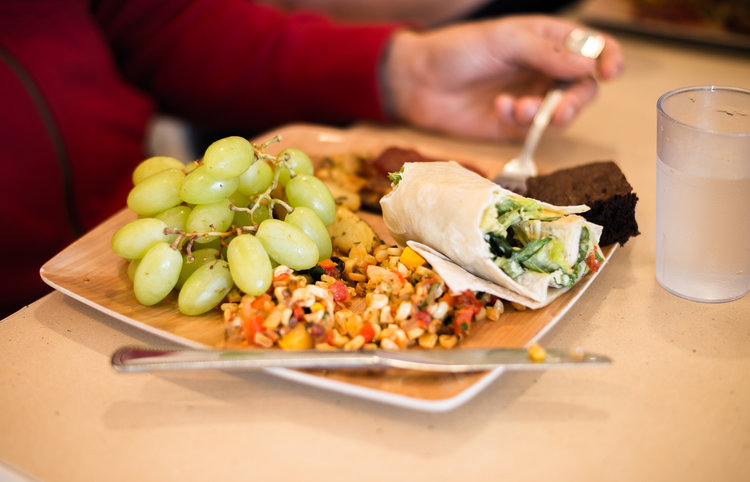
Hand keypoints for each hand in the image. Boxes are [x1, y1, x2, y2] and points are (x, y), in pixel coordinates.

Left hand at [381, 15, 624, 140]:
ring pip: (561, 111)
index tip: (611, 72)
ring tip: (519, 110)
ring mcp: (530, 97)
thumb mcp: (504, 41)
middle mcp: (544, 69)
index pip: (591, 47)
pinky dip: (522, 121)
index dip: (608, 58)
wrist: (419, 82)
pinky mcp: (513, 124)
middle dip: (576, 100)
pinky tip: (501, 109)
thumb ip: (546, 53)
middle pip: (583, 87)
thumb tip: (588, 65)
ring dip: (547, 114)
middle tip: (561, 111)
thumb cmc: (458, 50)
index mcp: (547, 39)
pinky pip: (534, 128)